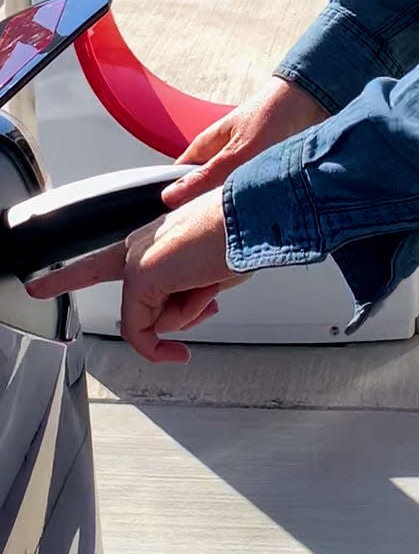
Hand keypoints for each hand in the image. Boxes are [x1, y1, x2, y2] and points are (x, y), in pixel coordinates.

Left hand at [26, 189, 246, 363]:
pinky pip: (147, 329)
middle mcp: (138, 245)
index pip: (100, 260)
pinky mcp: (140, 274)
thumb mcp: (207, 276)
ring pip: (146, 318)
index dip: (66, 275)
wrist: (249, 219)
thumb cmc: (237, 239)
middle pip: (113, 288)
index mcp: (155, 239)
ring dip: (185, 315)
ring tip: (209, 283)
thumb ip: (179, 300)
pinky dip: (171, 333)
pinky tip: (199, 300)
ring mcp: (136, 259)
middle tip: (163, 289)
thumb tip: (163, 326)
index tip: (35, 286)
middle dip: (162, 308)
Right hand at [162, 76, 328, 209]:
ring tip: (242, 222)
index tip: (183, 225)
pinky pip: (249, 194)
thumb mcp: (238, 152)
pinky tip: (262, 213)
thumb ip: (207, 176)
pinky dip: (254, 203)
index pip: (177, 181)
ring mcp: (241, 165)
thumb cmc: (272, 115)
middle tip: (215, 229)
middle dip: (207, 211)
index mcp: (204, 148)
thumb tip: (170, 197)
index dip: (176, 205)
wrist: (312, 101)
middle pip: (202, 192)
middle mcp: (220, 157)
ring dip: (234, 207)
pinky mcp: (262, 171)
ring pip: (227, 195)